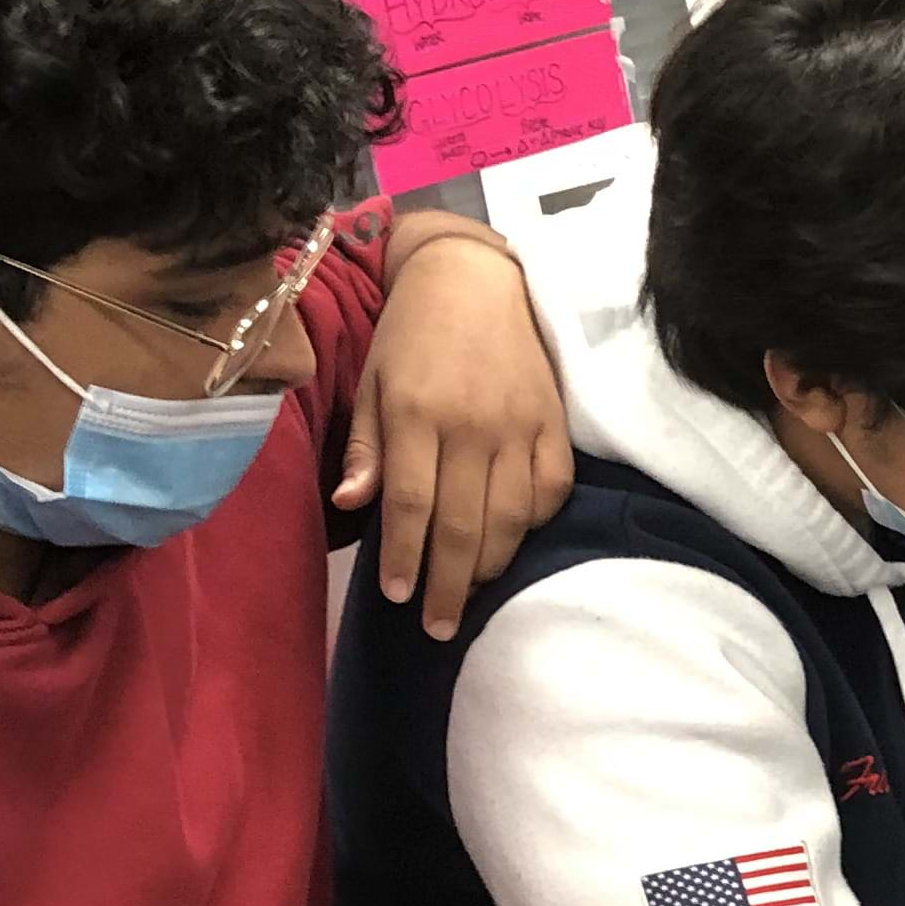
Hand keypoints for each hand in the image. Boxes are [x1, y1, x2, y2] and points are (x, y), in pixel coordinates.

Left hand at [344, 220, 573, 640]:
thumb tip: (351, 507)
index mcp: (416, 413)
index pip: (409, 504)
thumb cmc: (412, 334)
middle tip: (438, 627)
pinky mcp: (554, 423)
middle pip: (462, 524)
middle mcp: (470, 425)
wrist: (477, 279)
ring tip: (471, 593)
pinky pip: (551, 490)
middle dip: (448, 584)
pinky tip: (513, 541)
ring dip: (491, 566)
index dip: (404, 557)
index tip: (397, 597)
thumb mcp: (372, 382)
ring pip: (510, 517)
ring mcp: (519, 426)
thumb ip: (366, 447)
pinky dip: (533, 523)